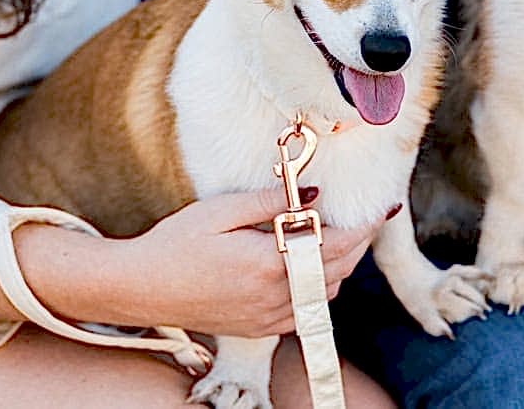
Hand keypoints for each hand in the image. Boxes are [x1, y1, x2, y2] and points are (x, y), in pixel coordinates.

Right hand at [0, 188, 383, 337]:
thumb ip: (269, 203)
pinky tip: (305, 266)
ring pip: (324, 295)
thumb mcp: (219, 211)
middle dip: (356, 245)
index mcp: (269, 264)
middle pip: (337, 272)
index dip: (364, 228)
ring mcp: (267, 317)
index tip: (383, 210)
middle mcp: (274, 297)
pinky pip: (303, 311)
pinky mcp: (257, 328)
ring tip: (335, 238)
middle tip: (365, 220)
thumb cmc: (174, 244)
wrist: (140, 288)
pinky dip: (316, 288)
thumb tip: (313, 193)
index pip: (335, 246)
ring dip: (338, 268)